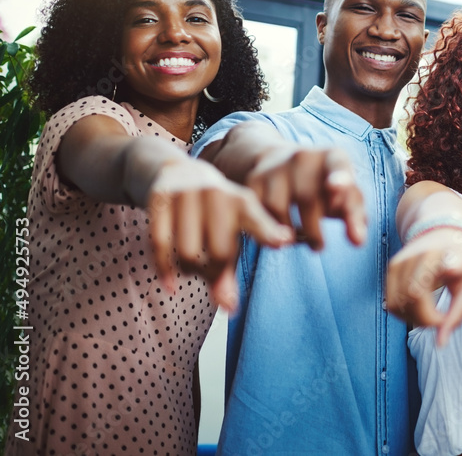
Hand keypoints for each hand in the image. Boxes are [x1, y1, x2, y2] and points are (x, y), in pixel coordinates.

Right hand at [148, 158, 293, 310]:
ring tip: (193, 268)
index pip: (257, 220)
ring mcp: (187, 194)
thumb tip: (228, 308)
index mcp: (242, 202)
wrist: (175, 171)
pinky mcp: (160, 199)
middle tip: (211, 274)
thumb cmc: (212, 211)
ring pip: (189, 254)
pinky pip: (161, 246)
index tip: (283, 242)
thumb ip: (231, 268)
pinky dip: (166, 272)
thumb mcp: (228, 229)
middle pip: (219, 253)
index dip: (269, 232)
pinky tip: (171, 285)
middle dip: (215, 274)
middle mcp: (217, 194)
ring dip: (190, 272)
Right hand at [245, 146, 366, 249]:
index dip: (339, 177)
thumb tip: (358, 241)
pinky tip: (281, 232)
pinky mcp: (254, 179)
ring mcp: (276, 166)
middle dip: (314, 231)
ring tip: (301, 240)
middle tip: (318, 246)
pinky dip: (270, 229)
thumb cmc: (325, 185)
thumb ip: (355, 217)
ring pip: (279, 209)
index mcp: (333, 157)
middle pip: (308, 199)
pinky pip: (259, 213)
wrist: (283, 163)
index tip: (338, 187)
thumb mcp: (345, 195)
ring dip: (290, 234)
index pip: (338, 166)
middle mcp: (303, 156)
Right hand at [385, 228, 461, 346]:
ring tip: (432, 313)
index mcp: (435, 257)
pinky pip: (391, 302)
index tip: (444, 320)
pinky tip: (421, 307)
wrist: (444, 230)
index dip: (429, 316)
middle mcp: (411, 257)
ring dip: (413, 318)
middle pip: (407, 302)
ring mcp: (398, 262)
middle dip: (424, 320)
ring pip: (395, 305)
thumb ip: (457, 313)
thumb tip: (440, 343)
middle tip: (441, 320)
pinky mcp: (391, 268)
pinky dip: (405, 312)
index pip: (418, 294)